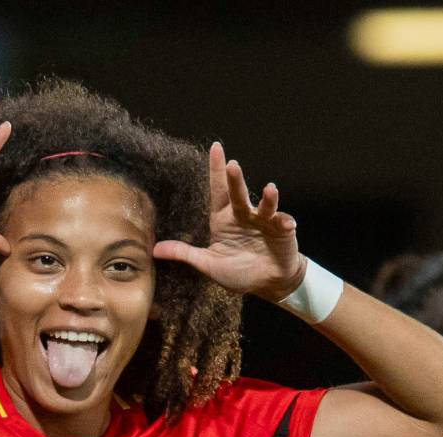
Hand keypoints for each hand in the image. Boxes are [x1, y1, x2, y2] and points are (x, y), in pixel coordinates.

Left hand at [153, 142, 303, 300]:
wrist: (269, 282)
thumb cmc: (239, 272)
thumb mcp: (209, 264)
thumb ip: (186, 254)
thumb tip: (155, 250)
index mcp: (224, 219)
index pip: (217, 191)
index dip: (216, 170)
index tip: (215, 147)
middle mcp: (244, 215)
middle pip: (238, 194)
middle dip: (235, 180)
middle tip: (232, 165)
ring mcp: (264, 221)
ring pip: (265, 204)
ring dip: (268, 197)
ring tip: (270, 189)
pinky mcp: (282, 230)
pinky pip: (283, 222)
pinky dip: (285, 221)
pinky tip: (287, 224)